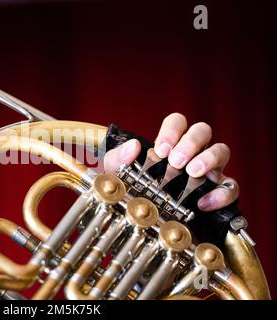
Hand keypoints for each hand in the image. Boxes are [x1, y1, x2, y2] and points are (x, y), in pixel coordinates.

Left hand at [104, 113, 239, 211]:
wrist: (142, 218)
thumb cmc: (131, 190)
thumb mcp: (117, 174)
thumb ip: (118, 158)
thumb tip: (133, 146)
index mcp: (170, 144)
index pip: (178, 122)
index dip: (172, 130)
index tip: (162, 149)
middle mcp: (192, 153)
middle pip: (202, 131)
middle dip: (190, 142)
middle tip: (176, 161)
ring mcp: (208, 171)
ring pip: (221, 151)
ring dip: (209, 159)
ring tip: (192, 172)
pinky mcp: (218, 194)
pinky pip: (231, 187)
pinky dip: (221, 193)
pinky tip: (203, 203)